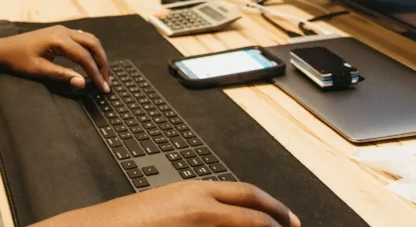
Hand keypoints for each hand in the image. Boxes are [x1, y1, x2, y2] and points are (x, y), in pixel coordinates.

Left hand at [0, 26, 110, 92]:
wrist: (2, 49)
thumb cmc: (18, 61)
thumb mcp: (39, 70)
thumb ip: (62, 75)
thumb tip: (82, 83)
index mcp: (58, 40)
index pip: (84, 57)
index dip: (96, 73)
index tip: (104, 87)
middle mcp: (63, 31)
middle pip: (92, 44)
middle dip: (103, 63)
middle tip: (107, 81)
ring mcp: (62, 30)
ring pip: (89, 39)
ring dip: (98, 55)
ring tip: (103, 73)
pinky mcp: (60, 33)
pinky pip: (82, 38)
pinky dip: (91, 50)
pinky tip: (92, 62)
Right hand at [35, 180, 299, 226]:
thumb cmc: (126, 222)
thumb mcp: (168, 207)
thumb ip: (198, 211)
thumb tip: (220, 217)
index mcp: (195, 191)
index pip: (247, 195)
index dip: (274, 207)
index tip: (289, 219)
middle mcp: (201, 204)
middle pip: (255, 212)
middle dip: (279, 222)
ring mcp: (196, 222)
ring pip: (245, 225)